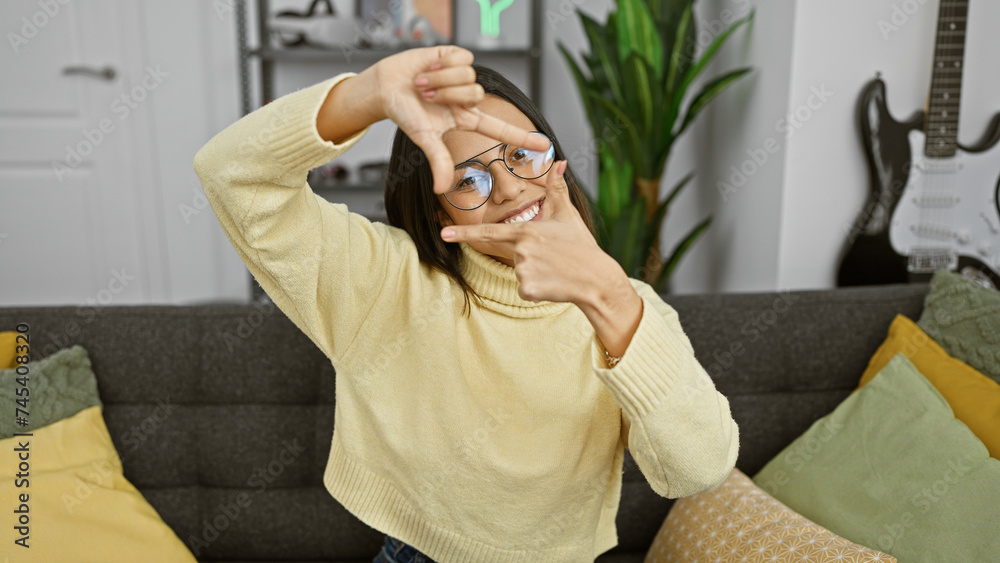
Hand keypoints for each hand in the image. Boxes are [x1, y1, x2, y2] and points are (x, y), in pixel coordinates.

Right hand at [367, 45, 547, 194]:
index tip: (545, 145)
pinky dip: (440, 64)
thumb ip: (438, 161)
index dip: (523, 137)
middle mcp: (468, 98)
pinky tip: (428, 68)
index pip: (501, 130)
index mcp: (466, 119)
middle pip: (477, 93)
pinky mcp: (454, 55)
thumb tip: (441, 189)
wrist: (385, 87)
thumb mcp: (424, 138)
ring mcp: (463, 76)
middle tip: (428, 97)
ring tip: (424, 84)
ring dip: (441, 80)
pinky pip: (461, 58)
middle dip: (448, 94)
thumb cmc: (405, 113)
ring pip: (468, 75)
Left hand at [440, 160, 621, 305]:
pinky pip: (524, 289)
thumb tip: (560, 162)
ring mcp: (523, 271)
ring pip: (518, 272)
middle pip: (511, 254)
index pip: (489, 232)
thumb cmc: (581, 246)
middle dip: (529, 257)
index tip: (444, 233)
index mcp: (526, 230)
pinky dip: (537, 289)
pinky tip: (553, 283)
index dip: (464, 233)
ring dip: (534, 273)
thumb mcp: (568, 215)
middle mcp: (521, 250)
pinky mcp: (527, 290)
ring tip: (555, 269)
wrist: (596, 279)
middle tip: (554, 258)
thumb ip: (557, 189)